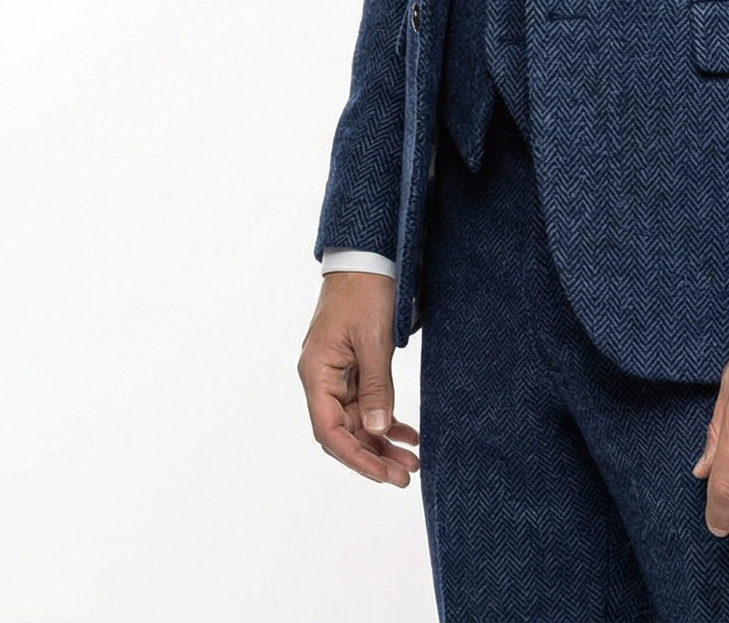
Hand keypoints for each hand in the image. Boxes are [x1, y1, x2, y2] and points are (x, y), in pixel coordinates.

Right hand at [297, 271, 419, 485]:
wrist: (368, 255)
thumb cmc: (366, 290)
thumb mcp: (374, 339)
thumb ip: (376, 387)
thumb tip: (376, 430)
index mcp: (316, 372)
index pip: (330, 431)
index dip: (356, 458)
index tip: (384, 475)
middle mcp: (321, 377)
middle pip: (344, 431)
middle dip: (374, 455)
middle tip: (407, 474)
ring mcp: (337, 373)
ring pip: (357, 420)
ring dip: (382, 440)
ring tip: (412, 460)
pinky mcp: (353, 365)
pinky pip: (366, 402)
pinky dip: (385, 418)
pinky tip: (407, 433)